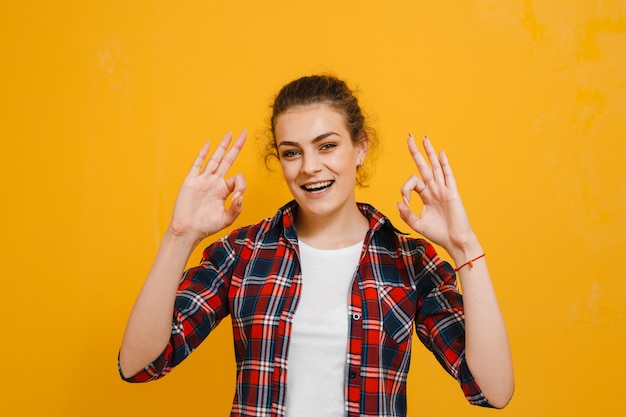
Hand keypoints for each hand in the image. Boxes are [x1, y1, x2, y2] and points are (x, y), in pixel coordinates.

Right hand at [168, 130, 246, 242]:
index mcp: (224, 190)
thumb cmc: (206, 227)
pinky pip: (198, 164)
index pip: (237, 178)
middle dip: (237, 147)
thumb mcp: (226, 219)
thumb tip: (240, 196)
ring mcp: (203, 180)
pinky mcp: (191, 180)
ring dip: (222, 146)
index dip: (241, 184)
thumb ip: (236, 208)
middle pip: (228, 160)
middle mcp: (215, 182)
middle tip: (245, 132)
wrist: (187, 230)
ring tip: (230, 133)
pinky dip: (203, 153)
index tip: (237, 196)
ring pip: (215, 158)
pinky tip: (208, 143)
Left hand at [397, 134, 475, 254]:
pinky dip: (444, 164)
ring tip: (424, 138)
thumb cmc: (438, 233)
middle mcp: (434, 189)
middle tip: (409, 137)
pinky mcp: (452, 193)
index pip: (411, 183)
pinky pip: (448, 176)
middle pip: (423, 166)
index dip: (404, 190)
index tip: (405, 203)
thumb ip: (407, 214)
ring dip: (429, 152)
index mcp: (425, 195)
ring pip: (435, 167)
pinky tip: (441, 153)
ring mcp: (443, 189)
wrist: (454, 241)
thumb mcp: (417, 224)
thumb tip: (399, 202)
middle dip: (415, 152)